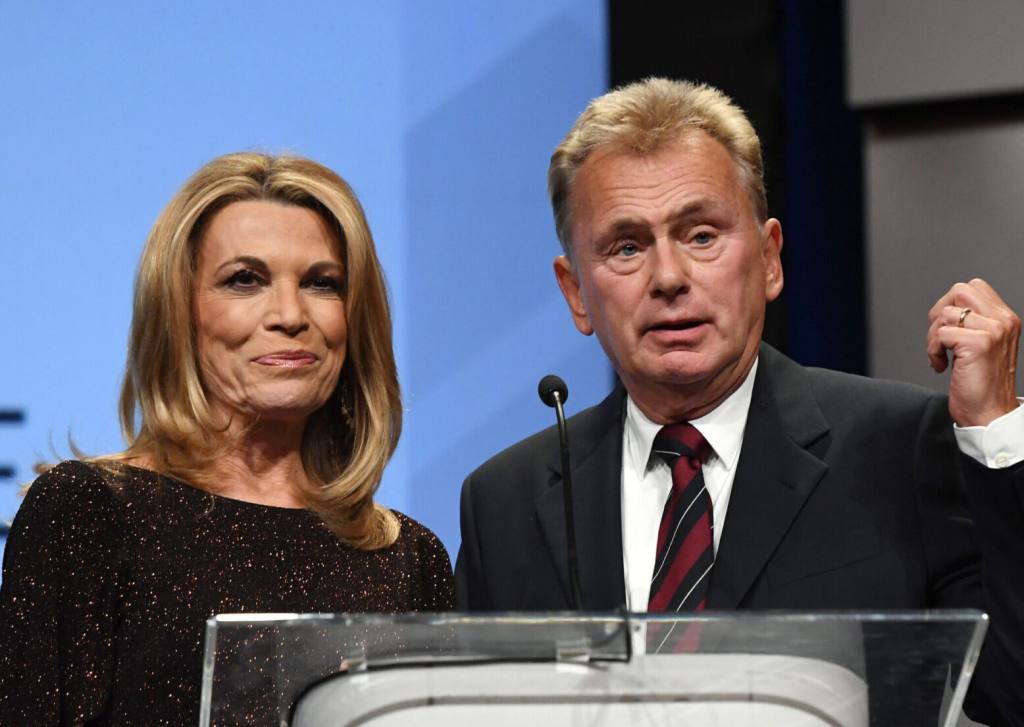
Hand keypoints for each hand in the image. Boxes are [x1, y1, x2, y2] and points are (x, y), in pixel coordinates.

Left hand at [927, 278, 1019, 425]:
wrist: (990, 414)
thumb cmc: (982, 383)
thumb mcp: (984, 345)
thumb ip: (973, 323)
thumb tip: (945, 309)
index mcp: (1005, 319)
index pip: (973, 287)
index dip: (951, 304)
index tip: (947, 328)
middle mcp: (1003, 321)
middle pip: (959, 291)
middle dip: (940, 314)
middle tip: (940, 339)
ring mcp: (993, 331)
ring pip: (946, 314)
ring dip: (933, 337)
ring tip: (941, 357)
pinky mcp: (979, 344)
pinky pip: (940, 334)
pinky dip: (933, 351)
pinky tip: (941, 366)